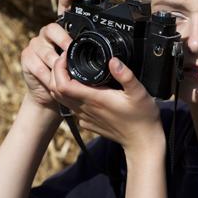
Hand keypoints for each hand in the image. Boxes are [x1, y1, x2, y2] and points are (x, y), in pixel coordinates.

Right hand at [20, 0, 81, 111]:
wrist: (50, 93)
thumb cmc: (71, 75)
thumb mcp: (84, 63)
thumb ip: (92, 54)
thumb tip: (116, 56)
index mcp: (63, 29)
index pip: (64, 7)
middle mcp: (48, 33)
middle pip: (53, 28)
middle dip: (63, 41)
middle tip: (70, 50)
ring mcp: (35, 44)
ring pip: (45, 48)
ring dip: (55, 61)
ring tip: (63, 70)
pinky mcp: (26, 57)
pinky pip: (37, 64)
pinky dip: (46, 74)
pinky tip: (52, 79)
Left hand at [48, 51, 164, 152]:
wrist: (142, 141)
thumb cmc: (142, 116)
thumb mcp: (139, 92)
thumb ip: (125, 75)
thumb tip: (113, 60)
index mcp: (94, 99)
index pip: (63, 85)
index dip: (59, 68)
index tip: (67, 56)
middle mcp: (85, 109)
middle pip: (56, 91)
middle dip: (55, 73)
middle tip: (66, 60)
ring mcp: (84, 117)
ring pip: (61, 99)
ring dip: (60, 83)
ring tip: (70, 70)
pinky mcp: (87, 123)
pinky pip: (71, 107)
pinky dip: (69, 95)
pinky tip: (82, 87)